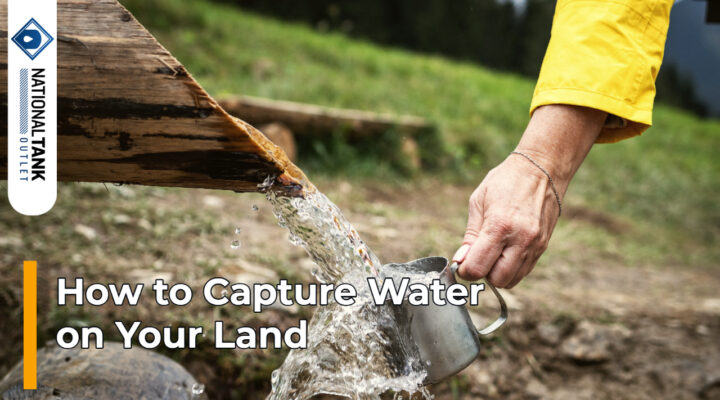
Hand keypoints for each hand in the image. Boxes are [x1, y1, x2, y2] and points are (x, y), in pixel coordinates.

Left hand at [453, 104, 606, 287]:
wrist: (542, 169)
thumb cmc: (506, 181)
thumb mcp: (479, 201)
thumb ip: (470, 235)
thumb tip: (460, 260)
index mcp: (500, 226)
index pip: (478, 267)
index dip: (465, 270)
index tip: (462, 263)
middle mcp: (521, 239)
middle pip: (497, 279)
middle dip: (483, 273)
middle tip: (478, 256)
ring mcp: (535, 245)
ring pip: (512, 279)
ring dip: (498, 273)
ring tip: (493, 252)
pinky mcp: (543, 246)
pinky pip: (524, 271)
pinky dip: (512, 268)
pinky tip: (506, 250)